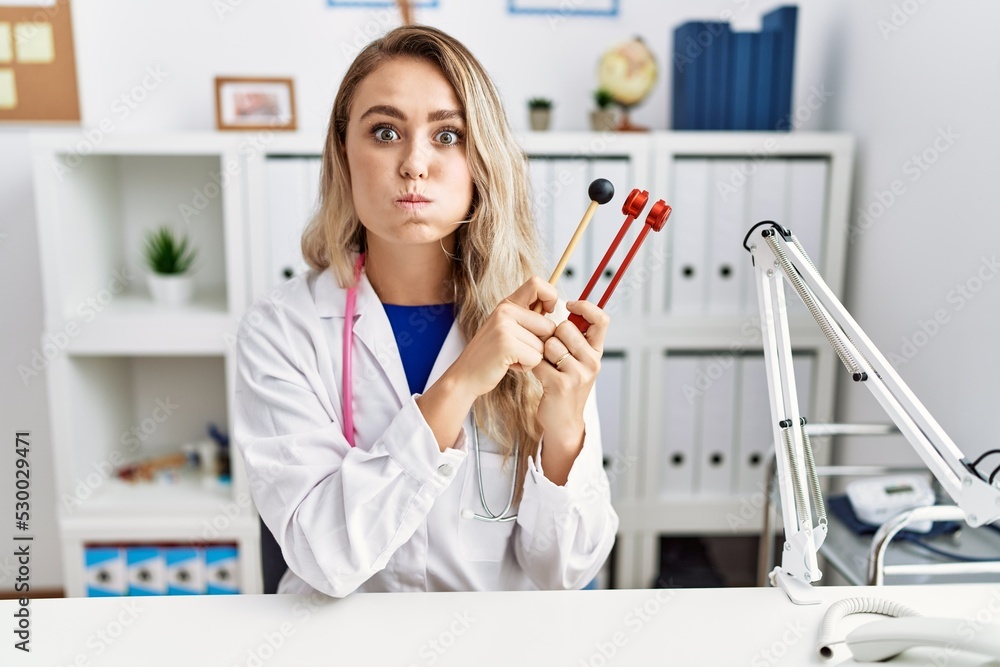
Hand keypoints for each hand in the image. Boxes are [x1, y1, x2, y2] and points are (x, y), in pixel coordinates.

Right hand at [444, 277, 557, 400]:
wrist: (465, 376)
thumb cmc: (492, 355)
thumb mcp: (507, 328)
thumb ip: (527, 318)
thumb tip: (555, 311)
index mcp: (507, 303)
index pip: (538, 284)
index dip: (551, 296)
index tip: (547, 313)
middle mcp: (505, 310)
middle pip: (549, 326)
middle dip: (541, 344)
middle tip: (519, 350)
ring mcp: (504, 327)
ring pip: (543, 345)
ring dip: (532, 357)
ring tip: (512, 357)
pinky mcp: (506, 345)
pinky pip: (536, 358)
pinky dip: (527, 367)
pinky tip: (510, 365)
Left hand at [531, 300, 608, 449]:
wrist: (563, 420)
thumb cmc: (565, 383)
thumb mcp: (577, 359)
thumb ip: (575, 336)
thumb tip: (564, 304)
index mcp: (596, 351)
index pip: (601, 319)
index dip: (585, 306)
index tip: (569, 304)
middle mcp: (592, 361)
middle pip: (565, 327)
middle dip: (551, 334)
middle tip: (550, 351)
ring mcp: (578, 374)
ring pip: (550, 343)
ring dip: (541, 351)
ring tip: (545, 364)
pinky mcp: (561, 384)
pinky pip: (538, 360)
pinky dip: (533, 365)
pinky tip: (537, 373)